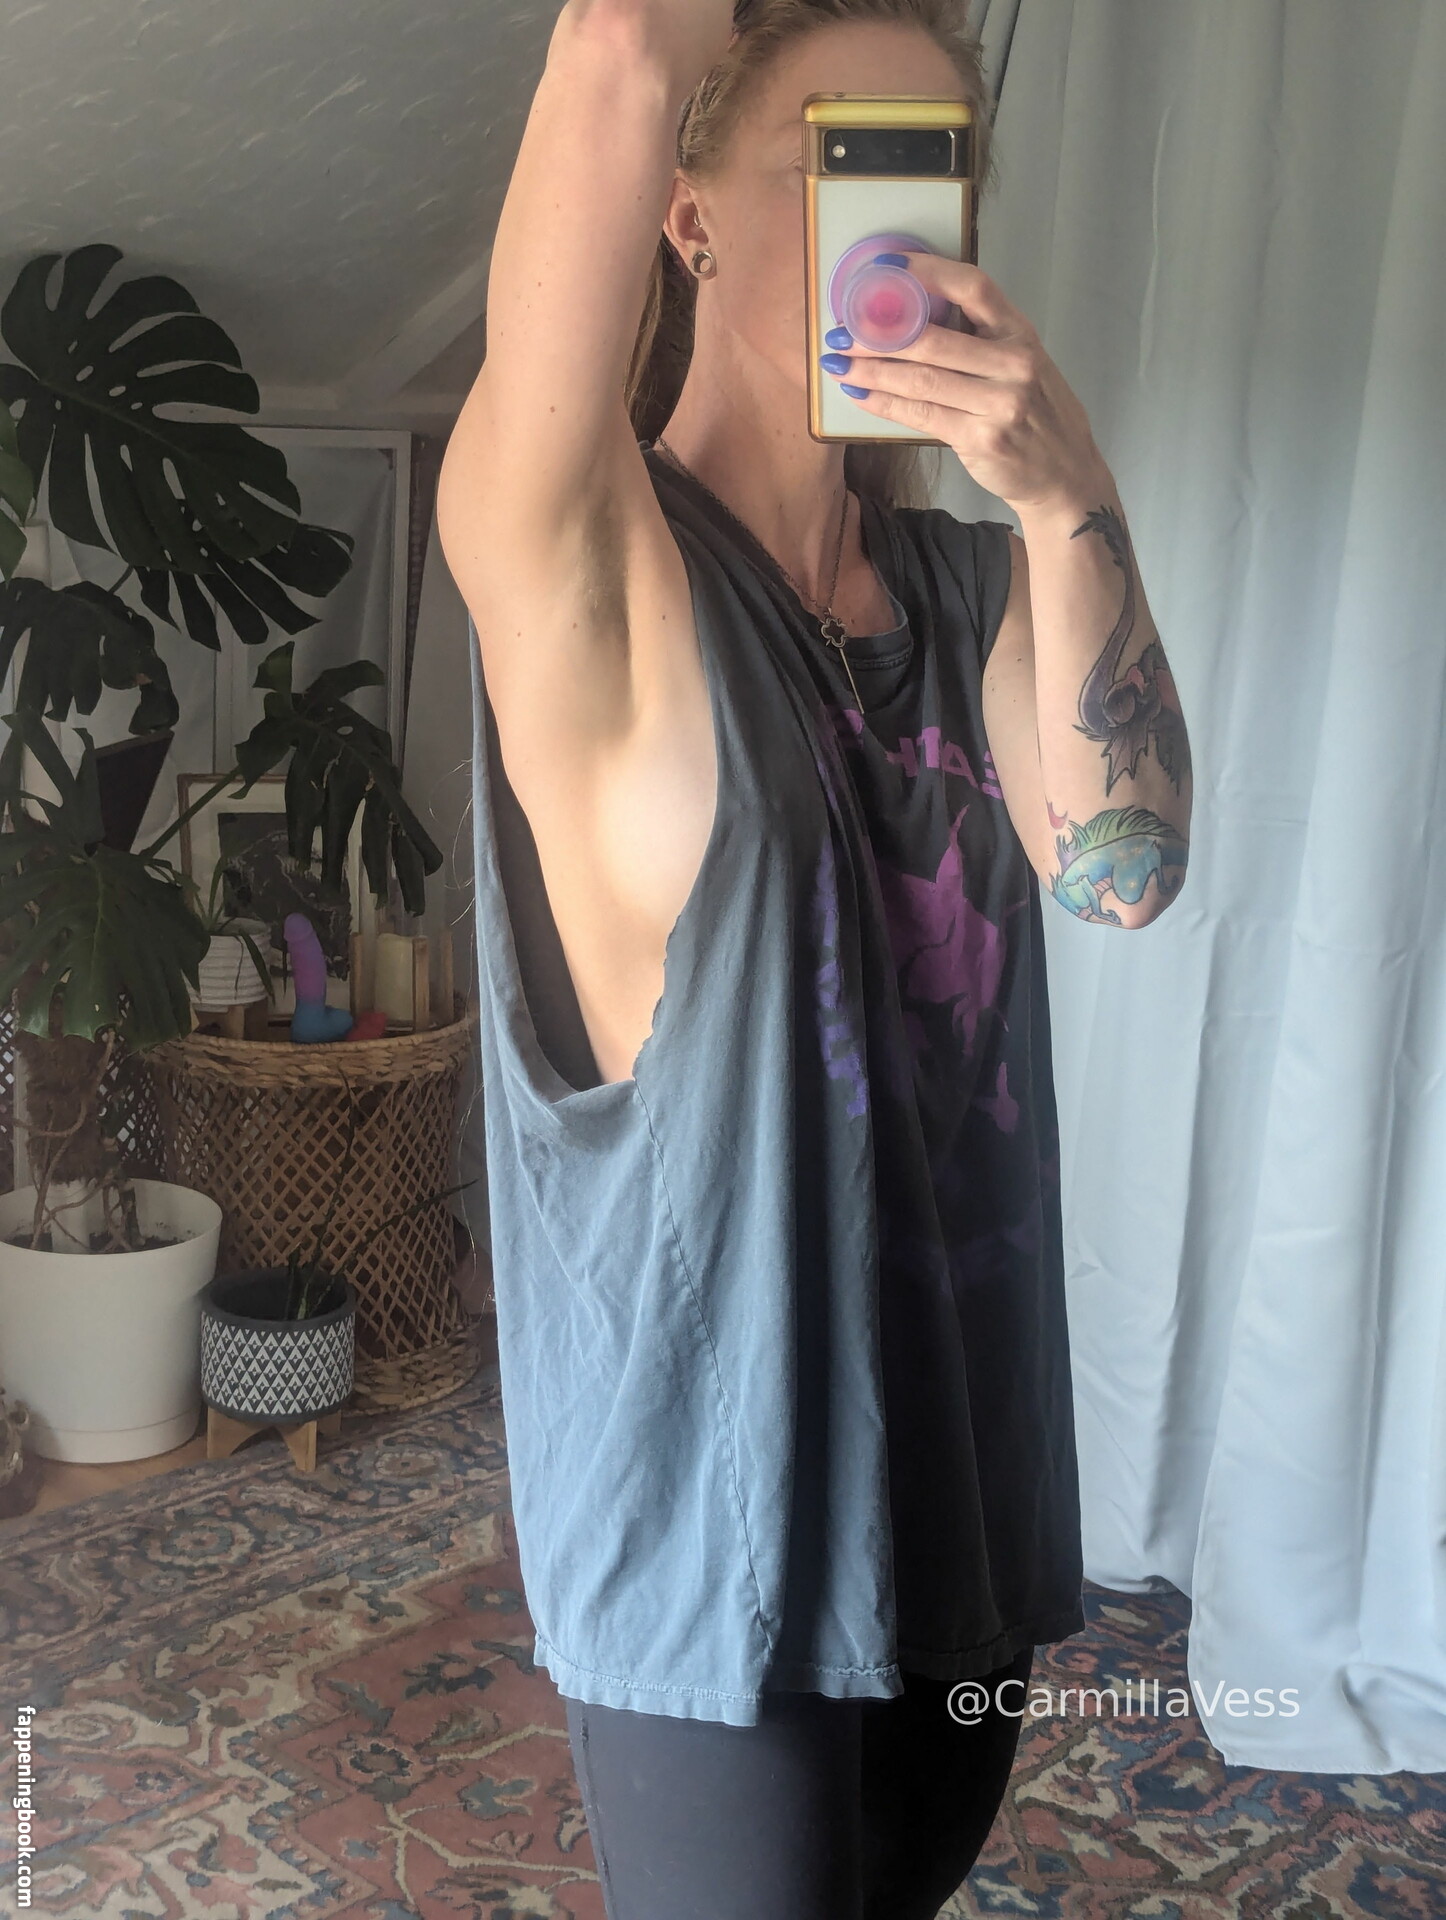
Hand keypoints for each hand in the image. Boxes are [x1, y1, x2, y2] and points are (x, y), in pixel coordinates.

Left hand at [817, 251, 1107, 513]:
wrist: (1063, 474)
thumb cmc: (1033, 413)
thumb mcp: (1021, 363)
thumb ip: (979, 340)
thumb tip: (909, 317)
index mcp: (1020, 332)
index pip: (973, 286)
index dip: (927, 271)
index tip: (885, 266)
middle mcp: (1014, 362)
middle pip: (934, 338)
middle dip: (878, 334)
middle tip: (840, 332)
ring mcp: (1000, 403)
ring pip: (921, 379)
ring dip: (871, 371)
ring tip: (838, 364)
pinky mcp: (982, 439)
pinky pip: (922, 415)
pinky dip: (884, 404)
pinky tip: (860, 395)